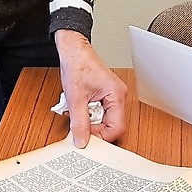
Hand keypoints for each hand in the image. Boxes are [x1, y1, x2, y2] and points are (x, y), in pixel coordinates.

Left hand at [55, 29, 126, 147]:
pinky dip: (88, 112)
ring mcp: (112, 95)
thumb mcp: (75, 98)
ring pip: (104, 119)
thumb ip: (79, 122)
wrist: (73, 49)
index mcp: (116, 95)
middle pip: (111, 125)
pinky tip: (79, 105)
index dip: (101, 136)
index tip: (86, 137)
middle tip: (78, 123)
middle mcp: (118, 96)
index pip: (117, 128)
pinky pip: (99, 111)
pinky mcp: (105, 94)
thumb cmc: (77, 64)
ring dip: (89, 119)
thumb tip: (81, 141)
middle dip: (93, 127)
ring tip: (76, 110)